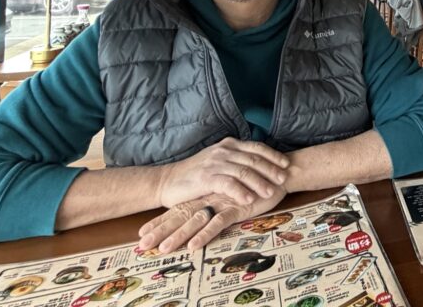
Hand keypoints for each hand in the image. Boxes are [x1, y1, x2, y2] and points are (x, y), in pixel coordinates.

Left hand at [138, 188, 286, 252]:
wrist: (281, 172)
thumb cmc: (258, 183)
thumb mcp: (232, 193)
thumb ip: (218, 199)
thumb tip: (203, 213)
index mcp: (207, 193)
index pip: (179, 208)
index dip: (160, 221)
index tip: (142, 235)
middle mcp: (211, 195)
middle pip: (180, 214)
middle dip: (160, 229)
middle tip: (142, 244)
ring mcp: (222, 200)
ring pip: (194, 219)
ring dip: (177, 235)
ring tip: (162, 250)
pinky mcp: (237, 206)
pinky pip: (217, 222)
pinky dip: (204, 235)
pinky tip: (193, 246)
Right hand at [156, 137, 288, 209]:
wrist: (168, 181)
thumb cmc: (195, 174)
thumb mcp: (217, 161)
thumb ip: (235, 160)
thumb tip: (259, 164)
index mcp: (229, 145)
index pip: (257, 147)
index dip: (273, 156)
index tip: (286, 164)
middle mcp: (223, 151)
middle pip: (254, 159)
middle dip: (271, 169)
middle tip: (283, 180)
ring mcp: (215, 163)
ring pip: (244, 171)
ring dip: (259, 182)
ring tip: (270, 192)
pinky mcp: (206, 178)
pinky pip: (228, 184)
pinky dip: (241, 191)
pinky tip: (250, 199)